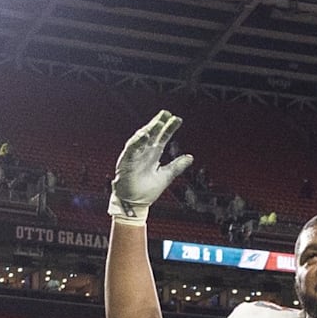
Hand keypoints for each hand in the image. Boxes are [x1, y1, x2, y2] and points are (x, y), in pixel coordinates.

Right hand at [108, 110, 192, 224]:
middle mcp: (144, 152)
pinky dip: (137, 142)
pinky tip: (144, 135)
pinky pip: (131, 149)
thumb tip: (190, 157)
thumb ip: (177, 166)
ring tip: (158, 122)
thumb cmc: (146, 191)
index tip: (177, 119)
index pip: (162, 137)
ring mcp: (135, 156)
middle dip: (158, 123)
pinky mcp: (126, 162)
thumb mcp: (166, 176)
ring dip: (149, 130)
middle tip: (166, 113)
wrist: (135, 204)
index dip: (169, 128)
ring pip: (141, 138)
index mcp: (153, 154)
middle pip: (152, 134)